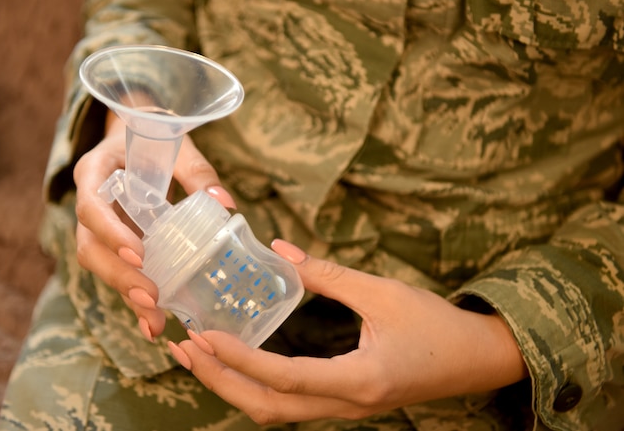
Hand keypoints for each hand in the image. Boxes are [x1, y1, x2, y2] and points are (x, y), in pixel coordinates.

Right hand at [73, 110, 236, 339]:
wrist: (137, 133)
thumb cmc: (156, 136)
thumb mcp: (177, 146)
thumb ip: (198, 172)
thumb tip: (225, 205)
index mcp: (95, 171)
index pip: (91, 206)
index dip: (111, 233)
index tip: (140, 255)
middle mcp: (89, 201)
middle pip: (90, 246)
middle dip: (118, 276)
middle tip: (151, 298)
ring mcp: (98, 225)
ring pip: (98, 264)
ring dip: (124, 293)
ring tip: (154, 320)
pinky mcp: (113, 241)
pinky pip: (115, 269)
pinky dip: (132, 295)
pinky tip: (152, 321)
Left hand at [170, 240, 528, 423]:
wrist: (477, 359)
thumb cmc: (436, 324)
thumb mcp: (383, 292)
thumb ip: (328, 274)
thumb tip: (280, 248)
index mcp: (357, 380)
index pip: (282, 378)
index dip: (238, 358)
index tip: (202, 334)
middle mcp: (346, 405)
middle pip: (267, 408)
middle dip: (220, 381)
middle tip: (184, 348)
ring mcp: (345, 410)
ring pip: (276, 412)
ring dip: (233, 387)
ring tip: (198, 355)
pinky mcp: (344, 402)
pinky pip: (290, 404)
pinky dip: (255, 387)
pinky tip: (238, 361)